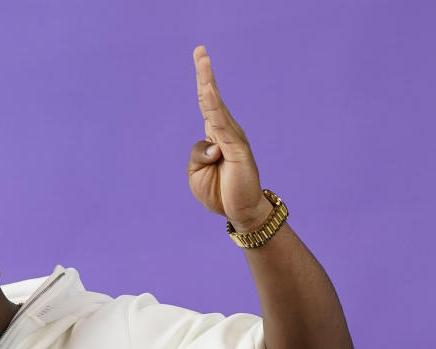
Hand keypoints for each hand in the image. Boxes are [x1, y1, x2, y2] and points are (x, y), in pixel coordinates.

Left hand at [187, 46, 271, 231]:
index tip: (199, 56)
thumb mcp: (196, 172)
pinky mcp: (237, 149)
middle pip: (211, 97)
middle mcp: (225, 131)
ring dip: (208, 82)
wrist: (239, 211)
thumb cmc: (218, 191)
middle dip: (205, 72)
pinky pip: (222, 125)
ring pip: (216, 106)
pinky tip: (209, 92)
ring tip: (203, 60)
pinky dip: (215, 108)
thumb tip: (211, 143)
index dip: (202, 80)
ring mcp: (232, 138)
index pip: (206, 103)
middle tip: (199, 49)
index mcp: (214, 135)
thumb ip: (197, 154)